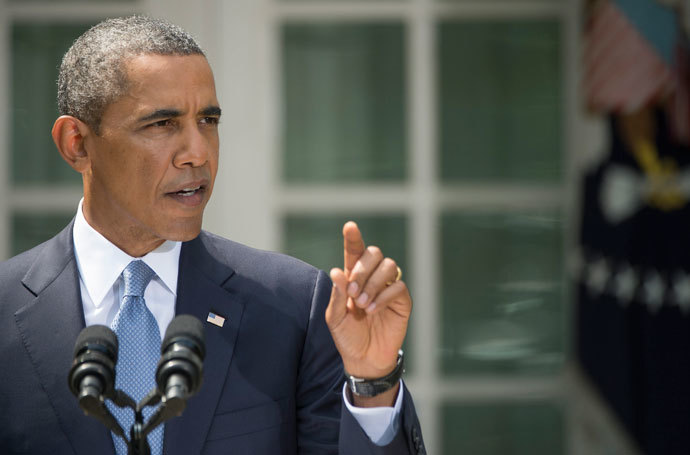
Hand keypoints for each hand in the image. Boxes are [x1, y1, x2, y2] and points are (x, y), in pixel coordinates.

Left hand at [325, 221, 411, 406]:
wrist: (364, 359)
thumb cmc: (347, 336)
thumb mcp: (335, 318)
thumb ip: (337, 295)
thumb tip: (336, 271)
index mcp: (354, 277)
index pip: (355, 251)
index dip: (354, 237)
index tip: (350, 226)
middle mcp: (373, 277)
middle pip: (374, 253)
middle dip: (362, 269)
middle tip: (352, 292)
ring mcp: (388, 287)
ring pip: (389, 265)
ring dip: (373, 283)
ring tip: (362, 304)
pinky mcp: (402, 300)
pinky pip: (398, 286)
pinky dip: (383, 296)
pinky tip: (373, 310)